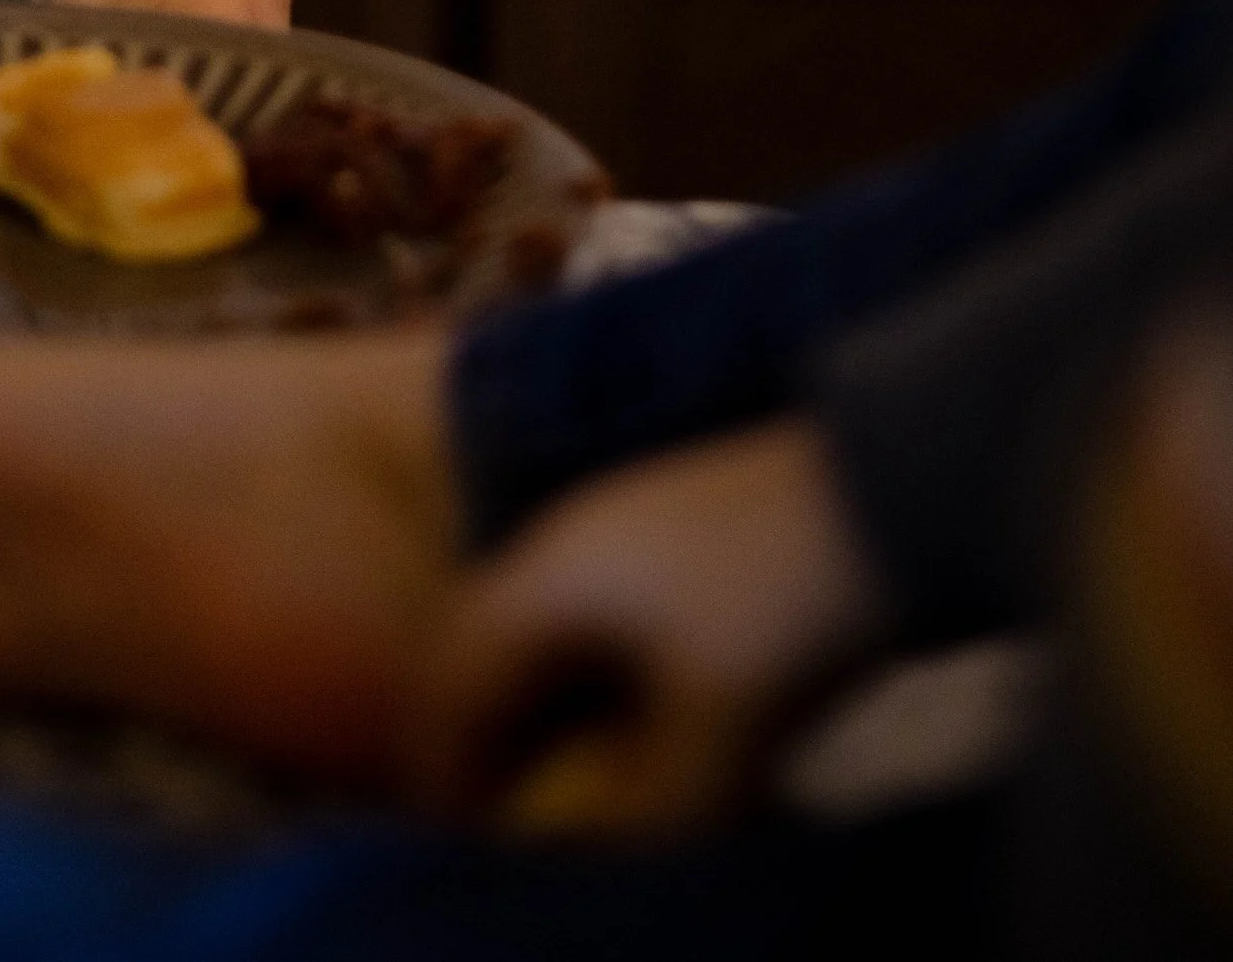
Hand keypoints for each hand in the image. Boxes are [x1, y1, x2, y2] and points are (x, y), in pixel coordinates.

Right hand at [404, 415, 889, 841]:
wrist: (891, 483)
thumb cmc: (782, 594)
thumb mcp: (719, 720)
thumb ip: (654, 805)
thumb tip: (609, 853)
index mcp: (550, 576)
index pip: (455, 677)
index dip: (447, 761)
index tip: (467, 831)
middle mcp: (568, 547)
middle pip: (496, 657)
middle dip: (503, 742)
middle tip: (526, 817)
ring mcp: (623, 536)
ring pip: (559, 646)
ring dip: (564, 721)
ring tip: (598, 789)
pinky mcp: (678, 545)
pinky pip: (612, 632)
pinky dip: (614, 694)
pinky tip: (663, 736)